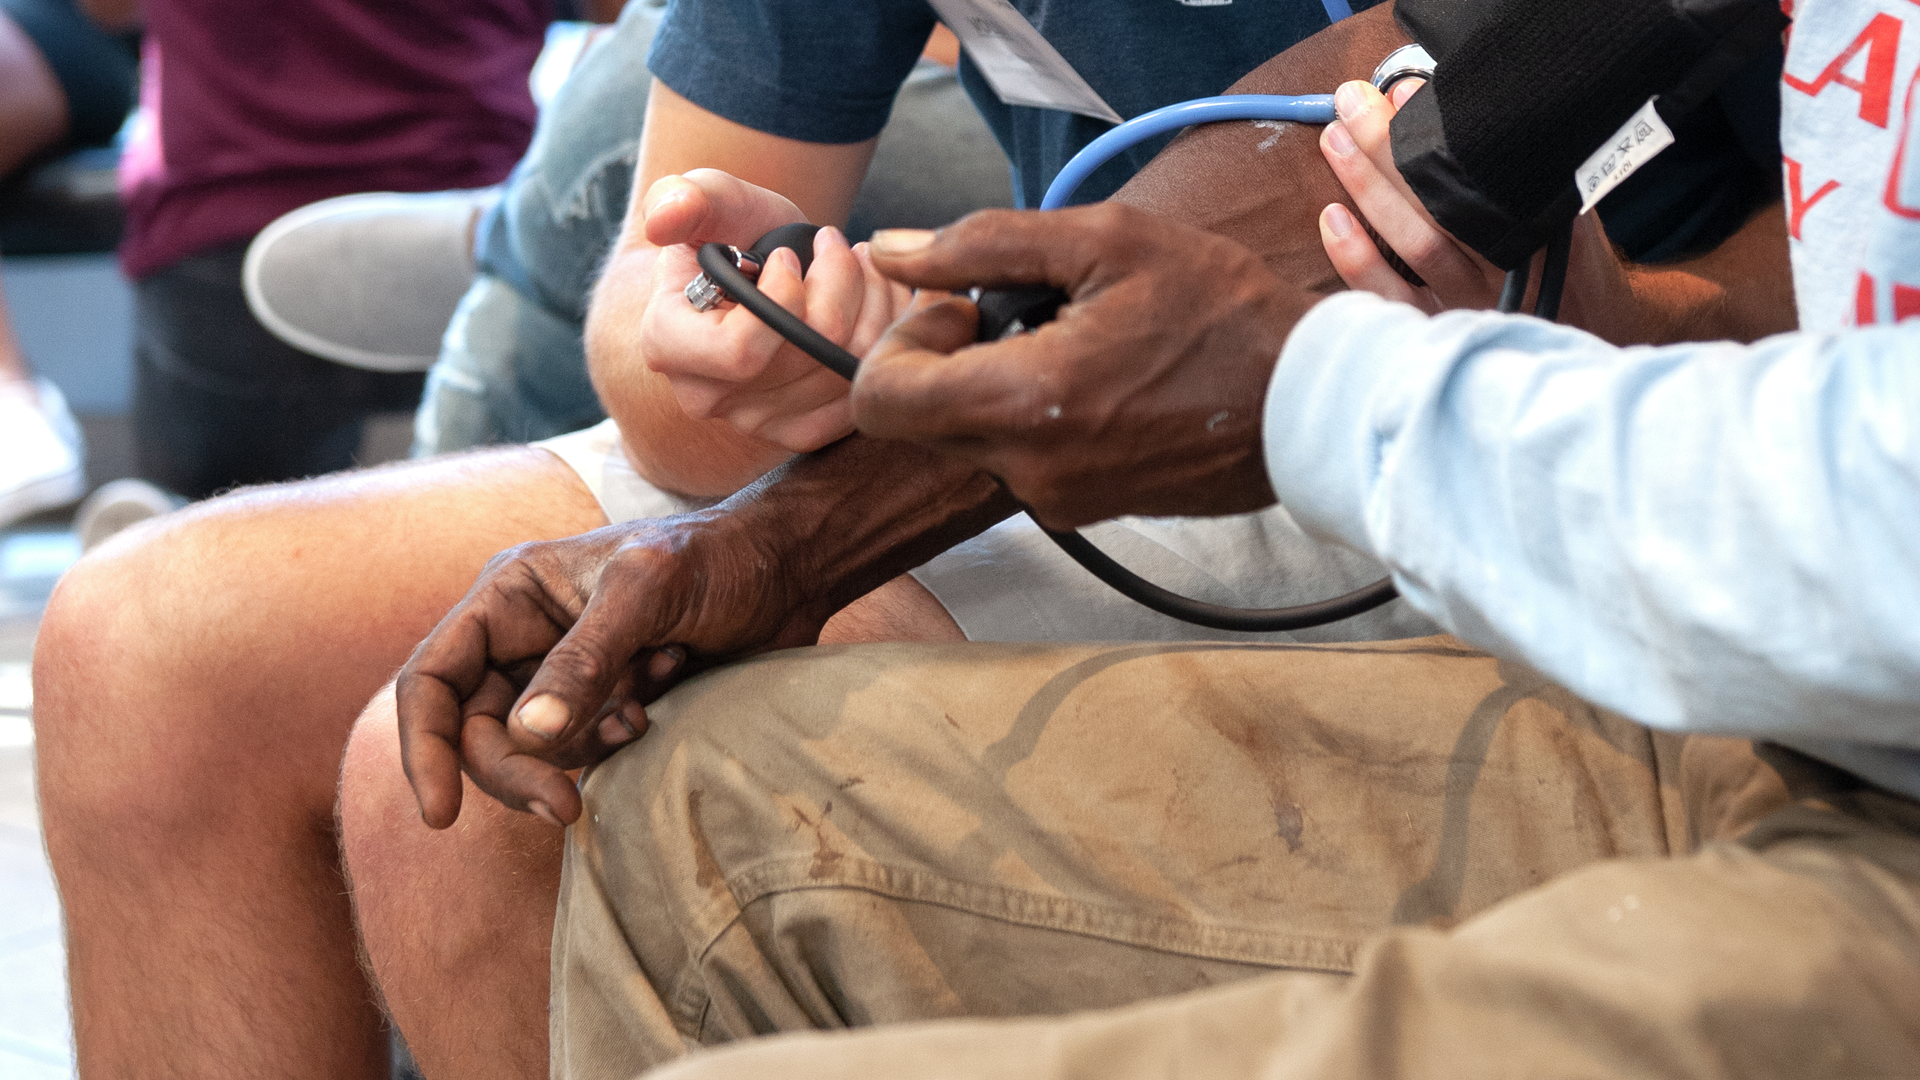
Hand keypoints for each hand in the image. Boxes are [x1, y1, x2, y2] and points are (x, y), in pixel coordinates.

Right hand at [395, 510, 832, 828]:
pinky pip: (580, 753)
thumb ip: (585, 660)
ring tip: (640, 713)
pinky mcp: (607, 703)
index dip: (426, 747)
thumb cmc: (716, 559)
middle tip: (564, 808)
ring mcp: (565, 673)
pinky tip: (653, 715)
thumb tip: (528, 734)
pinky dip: (610, 748)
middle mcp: (524, 636)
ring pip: (528, 751)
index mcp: (510, 595)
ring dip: (578, 752)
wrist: (790, 571)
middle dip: (515, 772)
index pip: (433, 679)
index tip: (442, 814)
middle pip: (478, 731)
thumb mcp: (647, 594)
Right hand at [638, 170, 911, 450]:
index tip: (789, 254)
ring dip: (872, 303)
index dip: (784, 296)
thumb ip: (683, 199)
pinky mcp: (798, 431)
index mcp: (669, 345)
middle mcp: (707, 396)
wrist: (755, 276)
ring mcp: (754, 422)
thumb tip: (662, 221)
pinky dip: (883, 339)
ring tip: (860, 263)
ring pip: (843, 371)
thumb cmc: (730, 234)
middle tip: (840, 243)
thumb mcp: (709, 201)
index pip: (741, 350)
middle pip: (806, 353)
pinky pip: (859, 396)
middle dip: (840, 284)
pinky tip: (876, 298)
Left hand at [854, 204, 1312, 529]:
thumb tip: (889, 253)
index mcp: (1023, 402)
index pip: (879, 398)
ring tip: (1078, 344)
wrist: (1307, 404)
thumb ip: (981, 244)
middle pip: (916, 420)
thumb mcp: (1104, 242)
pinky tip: (1098, 379)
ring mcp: (1054, 498)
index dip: (902, 342)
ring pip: (967, 436)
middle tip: (1020, 315)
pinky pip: (1016, 458)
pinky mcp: (1079, 511)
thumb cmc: (1219, 312)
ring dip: (995, 384)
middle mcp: (1027, 468)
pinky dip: (1031, 415)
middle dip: (946, 360)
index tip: (963, 308)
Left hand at [1318, 79, 1623, 329]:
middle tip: (1354, 103)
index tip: (1408, 90)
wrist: (1588, 330)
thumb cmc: (1567, 260)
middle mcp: (1508, 269)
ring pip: (1415, 244)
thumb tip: (1449, 107)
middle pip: (1443, 204)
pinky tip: (1333, 218)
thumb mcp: (1566, 209)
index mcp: (1542, 229)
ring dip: (1368, 189)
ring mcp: (1470, 303)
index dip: (1442, 135)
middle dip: (1391, 148)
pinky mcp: (1436, 328)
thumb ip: (1522, 170)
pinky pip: (1391, 298)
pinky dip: (1357, 259)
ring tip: (1336, 140)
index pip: (1487, 176)